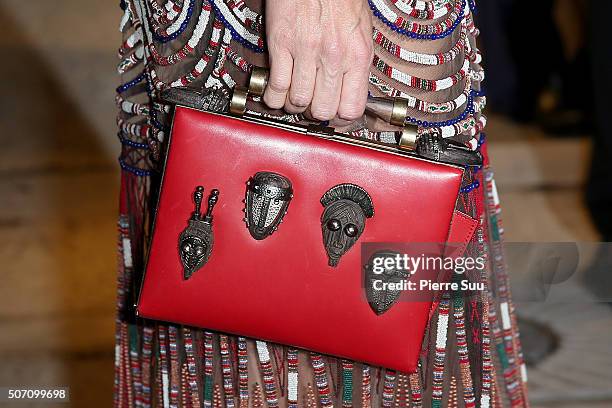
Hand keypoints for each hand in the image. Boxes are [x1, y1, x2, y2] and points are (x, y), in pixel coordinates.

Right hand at [264, 0, 372, 122]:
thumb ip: (356, 64)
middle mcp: (333, 56)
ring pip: (298, 101)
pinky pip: (276, 85)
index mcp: (357, 55)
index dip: (342, 121)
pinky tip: (276, 92)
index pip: (352, 108)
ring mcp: (306, 51)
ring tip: (293, 100)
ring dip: (294, 106)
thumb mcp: (362, 31)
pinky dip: (274, 95)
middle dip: (316, 115)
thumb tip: (352, 91)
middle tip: (312, 109)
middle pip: (323, 110)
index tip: (335, 121)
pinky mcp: (281, 44)